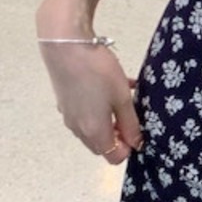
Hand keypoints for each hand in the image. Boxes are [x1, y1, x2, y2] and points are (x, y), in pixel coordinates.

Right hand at [38, 40, 145, 164]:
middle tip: (129, 114)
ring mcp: (69, 115)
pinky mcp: (64, 101)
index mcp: (94, 132)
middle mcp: (78, 129)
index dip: (129, 148)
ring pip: (93, 128)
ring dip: (109, 120)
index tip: (137, 128)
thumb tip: (136, 144)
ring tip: (122, 97)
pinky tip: (108, 87)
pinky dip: (98, 107)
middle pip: (101, 145)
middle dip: (118, 136)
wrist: (65, 44)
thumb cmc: (98, 71)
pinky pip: (84, 113)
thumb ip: (131, 124)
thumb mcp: (122, 98)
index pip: (113, 157)